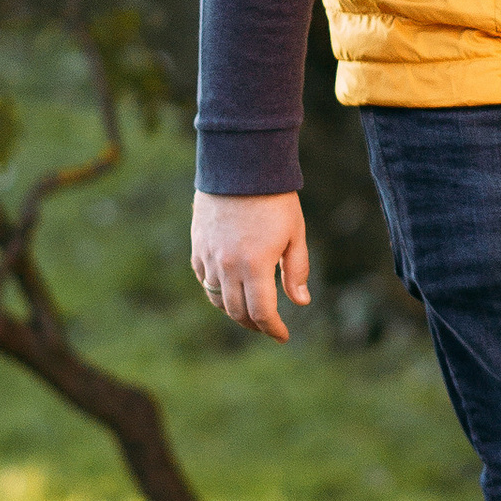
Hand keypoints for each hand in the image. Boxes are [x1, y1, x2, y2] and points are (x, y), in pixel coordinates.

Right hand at [191, 190, 309, 341]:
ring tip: (250, 312)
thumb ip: (296, 270)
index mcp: (255, 265)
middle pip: (237, 311)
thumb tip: (301, 302)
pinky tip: (230, 290)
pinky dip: (217, 291)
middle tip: (268, 327)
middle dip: (255, 324)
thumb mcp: (295, 233)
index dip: (273, 329)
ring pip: (218, 299)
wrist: (240, 164)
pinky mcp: (198, 246)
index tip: (283, 336)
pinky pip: (205, 280)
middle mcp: (228, 266)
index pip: (261, 313)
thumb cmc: (274, 198)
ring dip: (234, 311)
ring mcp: (209, 256)